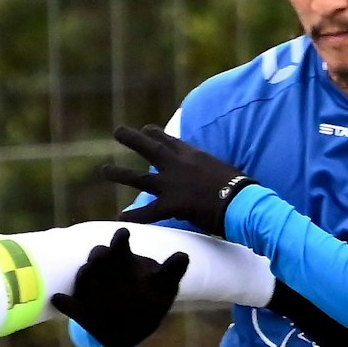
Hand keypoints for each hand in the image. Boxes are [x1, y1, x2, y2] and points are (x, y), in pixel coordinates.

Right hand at [50, 226, 188, 346]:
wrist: (133, 328)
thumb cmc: (152, 300)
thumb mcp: (165, 286)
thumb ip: (173, 271)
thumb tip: (184, 255)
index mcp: (124, 261)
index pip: (120, 247)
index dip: (120, 240)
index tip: (123, 233)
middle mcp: (104, 271)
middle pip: (98, 257)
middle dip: (99, 256)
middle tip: (101, 256)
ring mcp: (91, 290)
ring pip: (84, 276)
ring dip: (85, 275)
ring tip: (88, 274)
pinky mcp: (81, 311)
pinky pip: (69, 305)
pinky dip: (64, 302)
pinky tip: (59, 299)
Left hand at [98, 124, 257, 236]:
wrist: (242, 201)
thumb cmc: (241, 188)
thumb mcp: (225, 169)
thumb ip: (212, 170)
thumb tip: (217, 174)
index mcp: (194, 155)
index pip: (171, 141)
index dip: (156, 135)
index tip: (146, 128)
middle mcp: (180, 165)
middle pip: (151, 148)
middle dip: (133, 139)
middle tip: (118, 132)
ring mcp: (174, 184)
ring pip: (141, 177)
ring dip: (121, 173)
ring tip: (105, 170)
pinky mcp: (173, 204)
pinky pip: (149, 212)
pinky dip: (134, 215)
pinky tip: (120, 217)